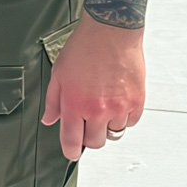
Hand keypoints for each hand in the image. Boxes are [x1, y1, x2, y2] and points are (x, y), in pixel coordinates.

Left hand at [41, 18, 145, 160]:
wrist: (110, 33)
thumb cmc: (83, 49)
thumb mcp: (59, 74)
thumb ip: (53, 101)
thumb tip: (49, 119)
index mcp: (75, 104)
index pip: (72, 140)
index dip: (70, 151)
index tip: (71, 153)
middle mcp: (98, 110)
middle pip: (95, 142)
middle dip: (89, 136)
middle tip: (86, 123)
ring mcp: (119, 107)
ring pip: (114, 133)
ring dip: (107, 125)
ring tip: (102, 105)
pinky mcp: (137, 102)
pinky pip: (130, 122)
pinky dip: (124, 117)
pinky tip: (116, 101)